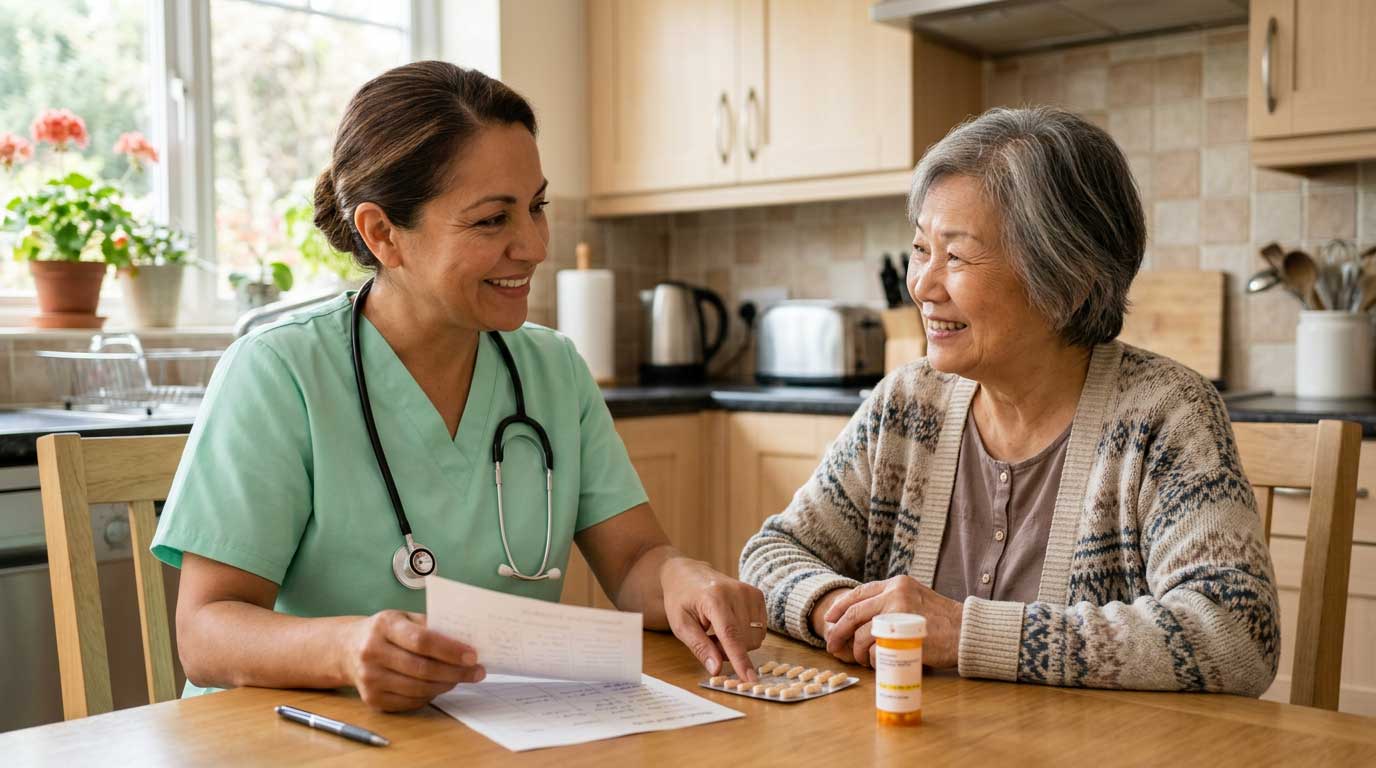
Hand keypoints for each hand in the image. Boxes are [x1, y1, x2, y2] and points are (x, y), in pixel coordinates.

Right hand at [339, 610, 485, 711]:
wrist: (347, 649)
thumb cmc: (385, 631)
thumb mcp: (404, 617)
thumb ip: (430, 626)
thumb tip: (465, 640)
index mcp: (384, 626)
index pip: (422, 641)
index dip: (450, 650)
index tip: (473, 655)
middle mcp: (373, 652)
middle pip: (422, 668)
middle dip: (455, 672)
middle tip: (477, 671)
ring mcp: (370, 679)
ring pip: (418, 688)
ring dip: (446, 685)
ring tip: (461, 678)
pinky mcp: (372, 699)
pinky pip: (410, 702)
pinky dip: (430, 696)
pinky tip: (440, 686)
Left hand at [660, 557, 766, 680]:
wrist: (688, 573)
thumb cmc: (681, 600)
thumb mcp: (681, 626)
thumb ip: (700, 648)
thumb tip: (716, 670)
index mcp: (714, 599)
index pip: (731, 635)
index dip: (740, 659)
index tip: (750, 679)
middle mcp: (736, 592)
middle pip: (744, 640)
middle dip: (728, 651)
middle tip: (709, 641)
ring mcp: (750, 592)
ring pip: (755, 637)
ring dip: (738, 643)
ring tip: (718, 631)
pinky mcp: (757, 595)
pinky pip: (760, 629)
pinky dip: (746, 634)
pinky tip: (730, 625)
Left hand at [823, 576, 962, 668]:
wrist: (968, 631)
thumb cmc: (944, 620)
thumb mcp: (916, 599)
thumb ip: (893, 602)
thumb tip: (866, 617)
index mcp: (897, 584)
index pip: (859, 593)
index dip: (840, 607)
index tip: (829, 619)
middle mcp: (895, 594)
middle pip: (854, 614)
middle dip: (838, 631)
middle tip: (831, 645)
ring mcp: (899, 614)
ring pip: (862, 635)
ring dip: (857, 651)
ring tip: (860, 660)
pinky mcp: (904, 635)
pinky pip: (876, 651)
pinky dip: (873, 660)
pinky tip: (877, 664)